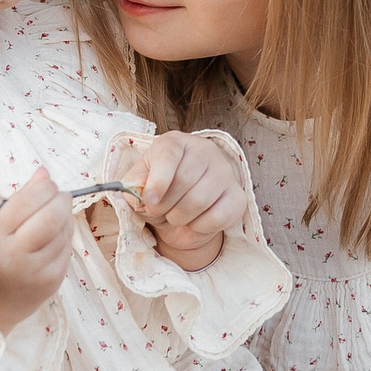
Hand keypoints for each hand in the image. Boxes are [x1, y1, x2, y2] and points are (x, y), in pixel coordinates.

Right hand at [0, 169, 72, 331]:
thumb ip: (18, 198)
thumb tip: (44, 173)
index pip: (26, 202)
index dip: (43, 188)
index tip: (47, 184)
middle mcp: (16, 254)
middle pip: (52, 216)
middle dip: (61, 200)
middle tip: (60, 196)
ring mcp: (36, 270)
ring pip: (64, 232)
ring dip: (65, 218)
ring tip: (55, 217)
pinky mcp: (52, 282)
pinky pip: (67, 249)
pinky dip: (65, 237)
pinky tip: (55, 237)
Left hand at [136, 132, 250, 270]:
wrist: (181, 215)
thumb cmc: (158, 194)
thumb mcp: (137, 187)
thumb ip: (132, 187)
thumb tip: (139, 192)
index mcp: (175, 143)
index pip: (169, 155)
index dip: (158, 180)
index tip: (149, 201)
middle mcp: (203, 151)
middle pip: (184, 180)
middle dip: (165, 206)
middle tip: (158, 212)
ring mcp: (224, 172)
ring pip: (200, 200)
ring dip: (180, 218)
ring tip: (174, 217)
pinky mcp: (237, 196)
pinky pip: (217, 217)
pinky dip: (199, 227)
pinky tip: (194, 222)